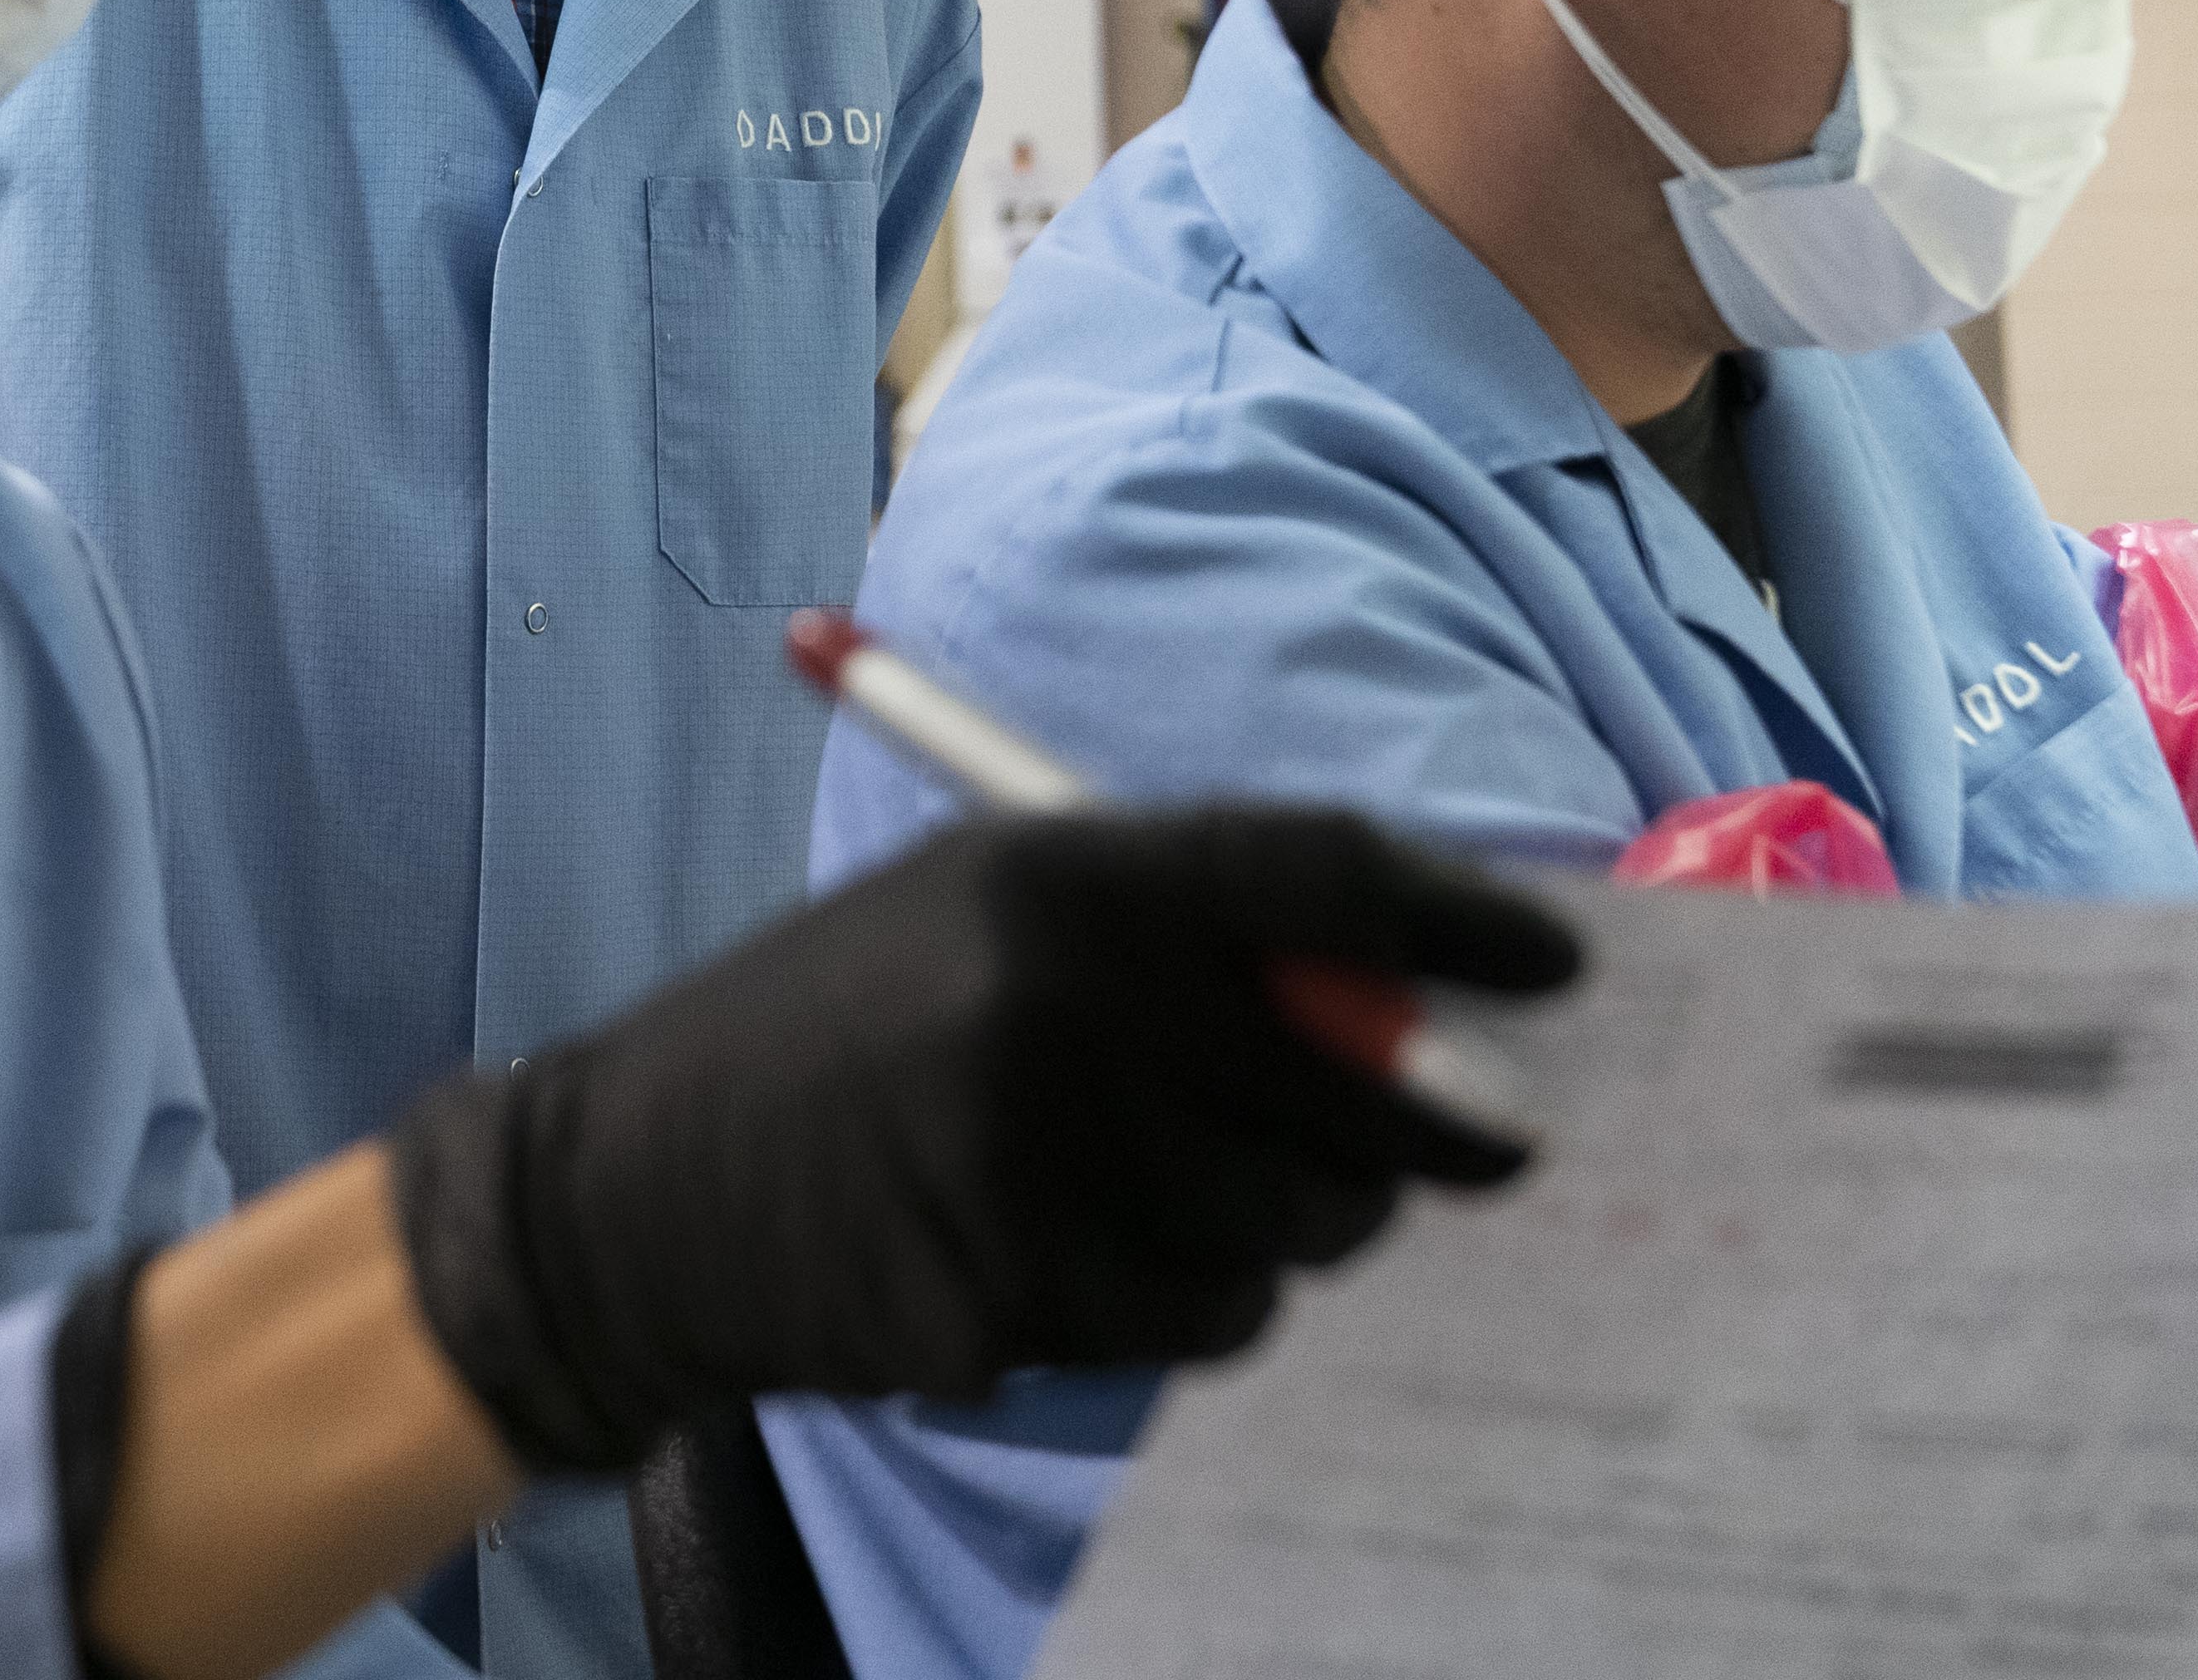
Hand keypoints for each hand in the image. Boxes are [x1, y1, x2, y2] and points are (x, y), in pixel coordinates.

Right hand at [382, 806, 1580, 1473]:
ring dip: (1275, 1228)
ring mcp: (1041, 1160)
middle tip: (1471, 1143)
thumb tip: (1418, 987)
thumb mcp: (988, 907)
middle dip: (1420, 1128)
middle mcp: (1064, 1001)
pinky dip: (1176, 1303)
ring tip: (1154, 1184)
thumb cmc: (838, 1027)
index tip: (1560, 967)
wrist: (637, 1189)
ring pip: (1290, 1231)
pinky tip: (1074, 1253)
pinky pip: (1198, 1326)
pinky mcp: (1019, 1297)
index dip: (1463, 922)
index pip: (1325, 877)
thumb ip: (1189, 932)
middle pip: (1354, 1086)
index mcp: (1063, 872)